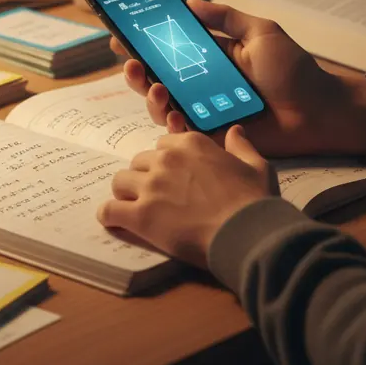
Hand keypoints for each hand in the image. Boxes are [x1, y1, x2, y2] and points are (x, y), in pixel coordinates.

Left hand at [100, 128, 275, 267]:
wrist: (248, 234)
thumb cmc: (255, 201)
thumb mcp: (257, 166)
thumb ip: (241, 146)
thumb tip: (235, 130)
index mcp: (190, 144)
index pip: (162, 145)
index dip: (166, 162)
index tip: (174, 178)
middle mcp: (166, 160)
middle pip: (139, 162)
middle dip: (145, 178)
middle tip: (157, 197)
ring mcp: (151, 187)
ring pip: (119, 182)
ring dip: (126, 193)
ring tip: (134, 208)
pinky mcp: (141, 216)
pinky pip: (109, 211)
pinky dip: (109, 216)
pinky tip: (115, 222)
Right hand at [112, 0, 365, 158]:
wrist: (319, 110)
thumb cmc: (294, 70)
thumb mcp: (261, 33)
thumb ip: (226, 17)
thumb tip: (191, 2)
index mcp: (209, 58)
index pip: (168, 49)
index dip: (143, 43)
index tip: (122, 34)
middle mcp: (201, 85)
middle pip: (157, 78)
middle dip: (138, 71)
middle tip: (132, 64)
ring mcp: (204, 111)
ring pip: (163, 106)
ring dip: (151, 97)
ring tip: (157, 89)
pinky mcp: (212, 136)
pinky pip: (183, 133)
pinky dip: (172, 125)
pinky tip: (174, 116)